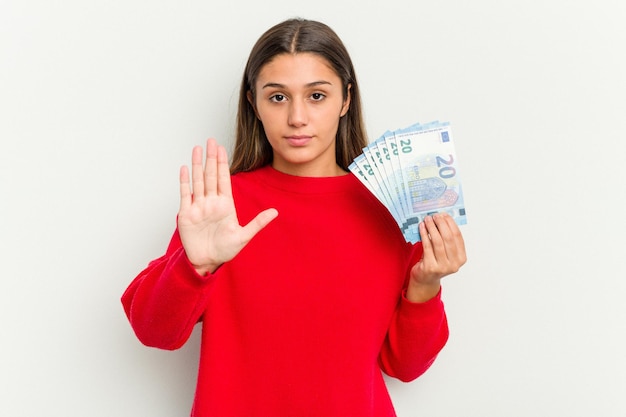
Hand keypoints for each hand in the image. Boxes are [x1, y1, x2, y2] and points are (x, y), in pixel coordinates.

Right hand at [178, 139, 277, 274]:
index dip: (223, 163)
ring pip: (198, 181)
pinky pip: (185, 194)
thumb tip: (275, 212)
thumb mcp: (244, 236)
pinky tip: (185, 168)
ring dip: (197, 165)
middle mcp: (211, 202)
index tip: (222, 148)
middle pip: (211, 175)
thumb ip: (258, 223)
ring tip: (197, 149)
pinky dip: (185, 181)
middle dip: (211, 158)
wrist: (207, 262)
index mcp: (225, 205)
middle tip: (210, 141)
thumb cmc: (225, 250)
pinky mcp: (186, 214)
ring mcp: (198, 206)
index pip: (224, 179)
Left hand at [406, 213, 465, 301]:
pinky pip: (427, 246)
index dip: (451, 224)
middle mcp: (454, 264)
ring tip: (427, 220)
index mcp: (461, 258)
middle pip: (448, 238)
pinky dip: (424, 234)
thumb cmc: (435, 262)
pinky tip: (422, 227)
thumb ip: (446, 239)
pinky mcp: (430, 267)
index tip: (444, 215)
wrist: (425, 279)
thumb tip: (442, 218)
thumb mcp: (445, 252)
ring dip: (432, 228)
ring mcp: (443, 267)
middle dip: (441, 224)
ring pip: (438, 241)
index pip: (457, 236)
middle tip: (435, 216)